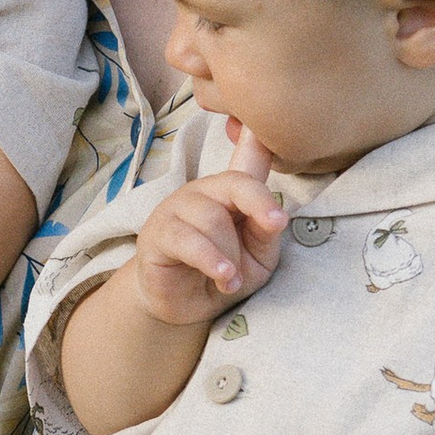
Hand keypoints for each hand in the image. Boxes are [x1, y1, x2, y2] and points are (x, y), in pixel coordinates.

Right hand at [131, 148, 285, 326]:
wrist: (187, 307)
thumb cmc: (225, 273)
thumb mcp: (259, 256)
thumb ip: (266, 232)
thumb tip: (275, 215)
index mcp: (231, 191)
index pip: (247, 155)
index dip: (255, 139)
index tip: (263, 127)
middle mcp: (203, 192)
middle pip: (234, 183)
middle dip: (260, 203)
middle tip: (276, 224)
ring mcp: (176, 209)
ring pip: (211, 217)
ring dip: (230, 253)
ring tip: (233, 280)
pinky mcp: (158, 234)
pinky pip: (186, 239)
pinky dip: (209, 258)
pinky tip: (222, 275)